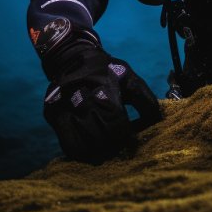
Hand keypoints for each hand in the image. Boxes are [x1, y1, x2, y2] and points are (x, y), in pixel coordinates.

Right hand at [41, 37, 161, 162]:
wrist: (72, 58)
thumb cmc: (106, 70)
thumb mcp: (129, 77)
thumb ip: (145, 99)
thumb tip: (157, 122)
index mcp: (104, 88)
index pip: (117, 125)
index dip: (126, 136)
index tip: (131, 138)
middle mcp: (82, 98)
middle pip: (102, 138)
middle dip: (114, 145)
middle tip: (119, 145)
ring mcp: (65, 107)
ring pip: (86, 145)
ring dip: (100, 152)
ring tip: (107, 149)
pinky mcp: (53, 115)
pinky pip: (69, 146)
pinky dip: (82, 154)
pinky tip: (91, 152)